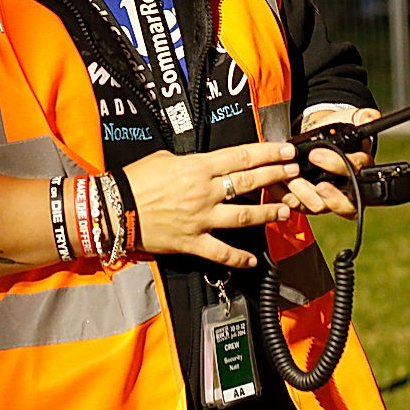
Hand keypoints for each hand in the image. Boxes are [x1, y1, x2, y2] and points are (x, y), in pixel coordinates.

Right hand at [123, 142, 300, 267]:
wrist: (113, 209)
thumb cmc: (136, 180)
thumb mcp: (164, 158)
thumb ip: (191, 162)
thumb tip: (208, 165)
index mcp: (197, 167)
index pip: (241, 157)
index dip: (267, 153)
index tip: (285, 150)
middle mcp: (204, 192)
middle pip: (249, 182)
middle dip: (276, 176)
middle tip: (295, 173)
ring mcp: (200, 219)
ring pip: (243, 216)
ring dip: (268, 213)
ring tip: (287, 210)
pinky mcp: (192, 242)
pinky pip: (221, 252)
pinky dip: (238, 257)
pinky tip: (253, 259)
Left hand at [275, 106, 380, 218]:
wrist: (313, 135)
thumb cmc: (334, 129)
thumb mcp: (350, 118)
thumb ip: (363, 117)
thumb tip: (369, 118)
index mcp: (361, 168)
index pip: (357, 173)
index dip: (337, 166)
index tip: (315, 155)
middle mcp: (348, 188)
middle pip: (349, 206)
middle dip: (331, 197)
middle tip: (314, 183)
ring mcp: (329, 197)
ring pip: (322, 207)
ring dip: (304, 194)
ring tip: (289, 178)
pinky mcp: (310, 202)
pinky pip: (301, 207)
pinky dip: (288, 196)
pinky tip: (279, 184)